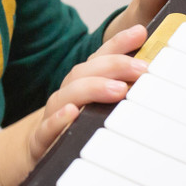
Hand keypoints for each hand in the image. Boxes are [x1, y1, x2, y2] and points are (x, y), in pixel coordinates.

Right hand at [0, 26, 149, 185]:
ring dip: (93, 89)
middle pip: (85, 72)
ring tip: (119, 90)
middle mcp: (66, 94)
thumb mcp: (96, 106)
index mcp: (80, 83)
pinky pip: (48, 127)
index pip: (99, 57)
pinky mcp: (42, 139)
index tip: (141, 33)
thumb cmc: (74, 125)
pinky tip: (72, 113)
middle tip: (142, 68)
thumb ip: (119, 87)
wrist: (35, 153)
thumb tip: (150, 73)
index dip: (118, 43)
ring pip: (68, 95)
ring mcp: (53, 115)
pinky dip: (59, 119)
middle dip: (114, 66)